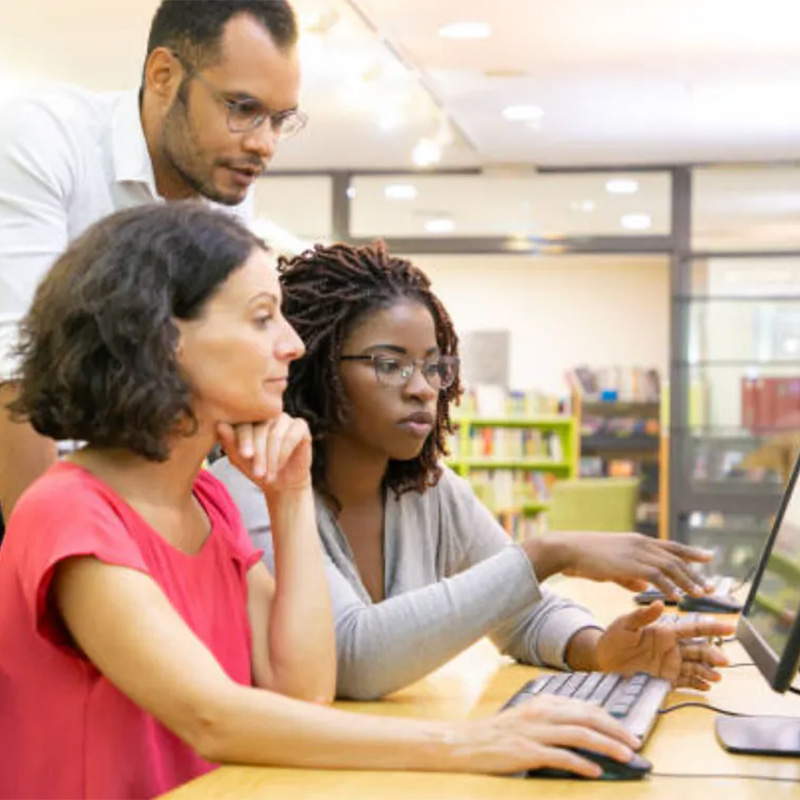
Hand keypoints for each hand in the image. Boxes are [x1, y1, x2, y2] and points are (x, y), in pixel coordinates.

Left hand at [217, 416, 311, 496]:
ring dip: (272, 457)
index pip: (245, 422)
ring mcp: (285, 418)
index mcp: (249, 418)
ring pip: (276, 434)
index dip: (244, 438)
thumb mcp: (239, 459)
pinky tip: (280, 466)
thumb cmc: (257, 469)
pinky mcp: (301, 426)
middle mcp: (267, 415)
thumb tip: (220, 425)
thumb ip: (230, 442)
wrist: (280, 483)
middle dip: (259, 453)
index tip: (245, 456)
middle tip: (258, 473)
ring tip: (268, 476)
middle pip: (261, 428)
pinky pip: (291, 436)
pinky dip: (284, 453)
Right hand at [450, 694, 638, 777]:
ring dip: (606, 745)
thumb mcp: (526, 717)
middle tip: (636, 743)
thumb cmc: (496, 733)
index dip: (610, 719)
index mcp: (543, 702)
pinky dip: (581, 763)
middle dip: (616, 730)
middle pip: (587, 717)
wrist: (464, 742)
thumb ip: (552, 718)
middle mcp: (541, 712)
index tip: (627, 731)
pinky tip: (594, 771)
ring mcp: (533, 731)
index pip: (586, 707)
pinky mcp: (526, 751)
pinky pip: (560, 756)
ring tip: (626, 757)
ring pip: (579, 734)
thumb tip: (583, 727)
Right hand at [527, 531, 713, 598]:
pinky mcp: (630, 564)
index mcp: (638, 542)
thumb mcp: (612, 567)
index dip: (691, 552)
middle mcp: (641, 544)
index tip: (709, 557)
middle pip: (676, 558)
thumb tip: (643, 587)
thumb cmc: (586, 558)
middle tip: (710, 586)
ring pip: (670, 566)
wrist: (569, 549)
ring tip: (700, 594)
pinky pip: (656, 576)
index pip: (671, 546)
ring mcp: (636, 552)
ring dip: (687, 581)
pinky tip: (677, 597)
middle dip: (695, 573)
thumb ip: (630, 577)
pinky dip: (668, 586)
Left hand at [594, 602, 734, 689]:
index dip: (711, 628)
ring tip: (717, 676)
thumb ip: (643, 615)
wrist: (604, 658)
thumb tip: (660, 603)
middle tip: (724, 661)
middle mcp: (672, 648)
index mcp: (665, 632)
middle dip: (712, 655)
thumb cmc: (614, 636)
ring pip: (695, 666)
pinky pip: (685, 681)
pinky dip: (696, 684)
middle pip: (698, 650)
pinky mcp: (665, 678)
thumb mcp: (627, 623)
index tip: (729, 628)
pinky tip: (706, 686)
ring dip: (707, 671)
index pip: (693, 629)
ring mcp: (670, 663)